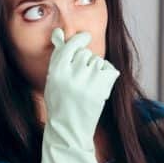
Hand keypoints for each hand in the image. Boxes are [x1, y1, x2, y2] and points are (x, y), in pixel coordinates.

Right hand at [42, 28, 120, 149]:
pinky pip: (110, 69)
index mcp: (56, 72)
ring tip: (88, 87)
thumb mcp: (53, 80)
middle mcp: (72, 75)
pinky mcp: (102, 90)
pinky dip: (107, 76)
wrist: (69, 130)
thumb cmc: (60, 103)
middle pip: (85, 53)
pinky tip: (99, 88)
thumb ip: (59, 57)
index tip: (85, 37)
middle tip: (81, 78)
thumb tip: (59, 32)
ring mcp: (88, 82)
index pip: (71, 45)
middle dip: (85, 62)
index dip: (79, 39)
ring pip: (98, 61)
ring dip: (96, 69)